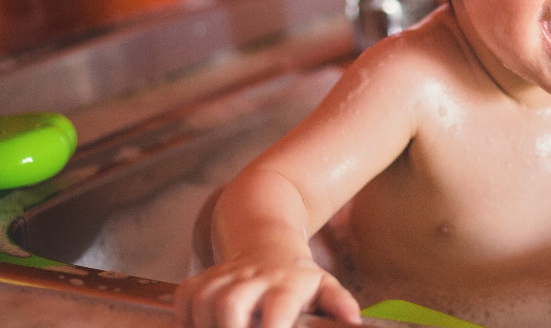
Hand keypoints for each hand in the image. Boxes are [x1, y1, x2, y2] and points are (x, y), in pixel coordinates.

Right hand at [175, 255, 361, 327]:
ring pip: (204, 302)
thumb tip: (353, 321)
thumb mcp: (324, 287)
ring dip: (209, 325)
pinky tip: (204, 326)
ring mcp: (225, 277)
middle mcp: (253, 277)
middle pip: (231, 305)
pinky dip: (187, 320)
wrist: (267, 243)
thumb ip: (339, 303)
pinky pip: (185, 300)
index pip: (279, 307)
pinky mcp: (201, 279)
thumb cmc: (299, 279)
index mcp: (287, 284)